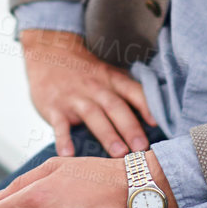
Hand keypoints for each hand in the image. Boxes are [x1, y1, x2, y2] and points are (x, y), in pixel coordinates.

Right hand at [19, 29, 155, 157]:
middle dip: (130, 127)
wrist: (48, 52)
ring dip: (107, 134)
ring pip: (93, 115)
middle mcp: (95, 87)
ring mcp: (74, 97)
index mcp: (112, 79)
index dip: (146, 106)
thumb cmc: (85, 70)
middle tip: (142, 148)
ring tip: (119, 153)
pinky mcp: (54, 107)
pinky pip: (60, 125)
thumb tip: (154, 118)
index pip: (133, 91)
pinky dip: (63, 139)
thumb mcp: (108, 74)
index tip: (158, 124)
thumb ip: (127, 92)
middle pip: (115, 106)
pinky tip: (68, 155)